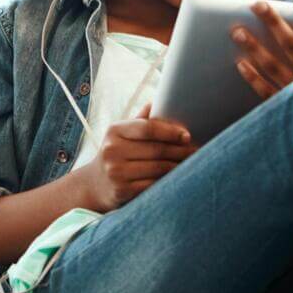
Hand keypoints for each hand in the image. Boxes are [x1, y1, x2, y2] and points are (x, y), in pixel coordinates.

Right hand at [79, 102, 198, 212]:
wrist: (93, 185)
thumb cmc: (115, 155)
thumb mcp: (121, 135)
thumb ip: (140, 121)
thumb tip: (159, 101)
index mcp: (114, 131)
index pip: (147, 128)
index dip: (170, 131)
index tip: (187, 135)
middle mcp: (112, 150)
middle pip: (157, 150)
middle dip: (181, 151)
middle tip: (198, 151)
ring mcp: (116, 172)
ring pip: (159, 168)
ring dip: (179, 166)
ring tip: (193, 164)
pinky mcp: (122, 191)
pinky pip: (154, 185)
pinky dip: (169, 181)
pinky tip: (179, 178)